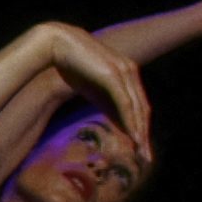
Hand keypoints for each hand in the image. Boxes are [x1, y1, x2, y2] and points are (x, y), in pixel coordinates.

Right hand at [23, 22, 152, 150]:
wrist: (55, 44)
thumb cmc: (69, 64)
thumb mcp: (89, 86)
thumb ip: (103, 98)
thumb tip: (108, 115)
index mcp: (126, 72)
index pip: (138, 104)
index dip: (140, 125)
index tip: (140, 145)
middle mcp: (130, 71)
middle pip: (142, 108)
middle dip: (144, 133)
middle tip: (146, 156)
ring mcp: (123, 72)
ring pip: (137, 108)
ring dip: (140, 131)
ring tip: (141, 151)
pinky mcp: (113, 76)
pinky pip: (126, 103)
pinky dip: (131, 121)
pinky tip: (133, 136)